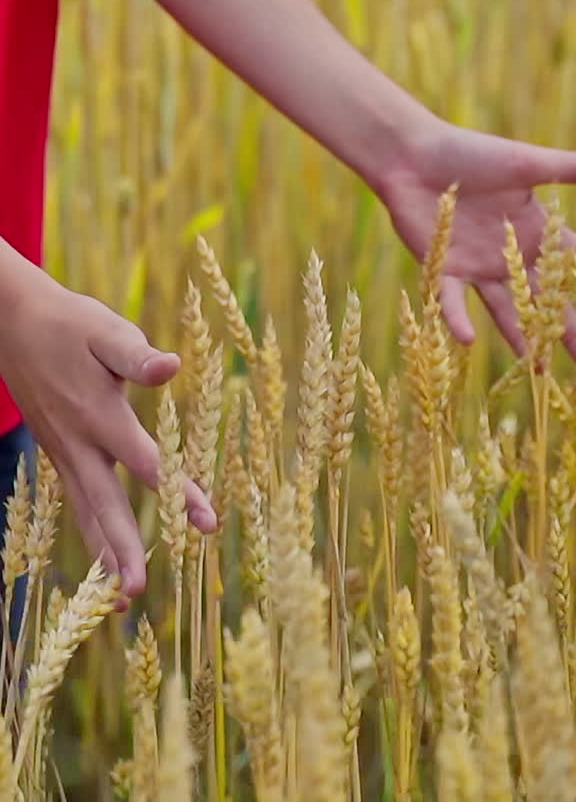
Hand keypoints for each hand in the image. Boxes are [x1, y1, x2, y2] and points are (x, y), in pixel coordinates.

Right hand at [0, 264, 215, 604]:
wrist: (13, 324)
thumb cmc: (70, 324)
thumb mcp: (105, 331)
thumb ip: (137, 355)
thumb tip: (171, 367)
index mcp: (100, 414)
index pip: (147, 463)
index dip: (180, 492)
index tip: (208, 523)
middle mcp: (80, 443)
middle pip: (105, 505)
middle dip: (122, 550)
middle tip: (135, 595)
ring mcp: (65, 452)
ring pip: (86, 512)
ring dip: (104, 553)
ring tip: (120, 600)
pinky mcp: (60, 453)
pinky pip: (78, 503)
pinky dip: (92, 533)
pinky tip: (105, 560)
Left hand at [380, 119, 575, 375]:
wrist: (413, 156)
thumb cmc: (470, 153)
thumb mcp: (526, 162)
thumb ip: (571, 168)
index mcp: (535, 229)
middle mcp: (511, 254)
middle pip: (549, 300)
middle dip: (572, 333)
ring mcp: (478, 266)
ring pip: (508, 311)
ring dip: (525, 340)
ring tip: (545, 374)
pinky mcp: (443, 270)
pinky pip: (451, 301)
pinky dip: (457, 319)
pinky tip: (468, 340)